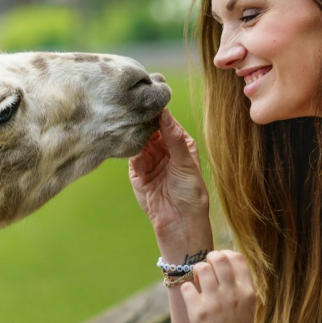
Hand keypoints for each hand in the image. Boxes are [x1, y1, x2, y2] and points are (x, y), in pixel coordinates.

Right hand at [129, 110, 210, 258]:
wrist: (179, 223)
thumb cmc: (191, 194)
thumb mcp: (185, 163)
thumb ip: (174, 138)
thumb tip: (165, 113)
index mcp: (180, 143)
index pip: (166, 122)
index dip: (159, 112)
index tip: (149, 99)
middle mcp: (164, 149)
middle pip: (150, 129)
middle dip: (143, 120)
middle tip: (135, 108)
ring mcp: (149, 160)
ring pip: (139, 140)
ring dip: (135, 133)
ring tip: (130, 123)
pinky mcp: (137, 173)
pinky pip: (131, 156)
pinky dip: (131, 150)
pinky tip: (131, 145)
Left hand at [178, 250, 257, 322]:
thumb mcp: (247, 308)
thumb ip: (237, 287)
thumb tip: (220, 263)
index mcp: (248, 292)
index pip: (237, 257)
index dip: (224, 254)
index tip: (218, 262)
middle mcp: (233, 294)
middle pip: (218, 257)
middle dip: (208, 259)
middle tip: (205, 270)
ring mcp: (215, 303)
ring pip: (200, 268)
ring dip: (196, 273)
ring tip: (198, 284)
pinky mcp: (198, 314)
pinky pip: (187, 288)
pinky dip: (187, 291)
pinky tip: (192, 300)